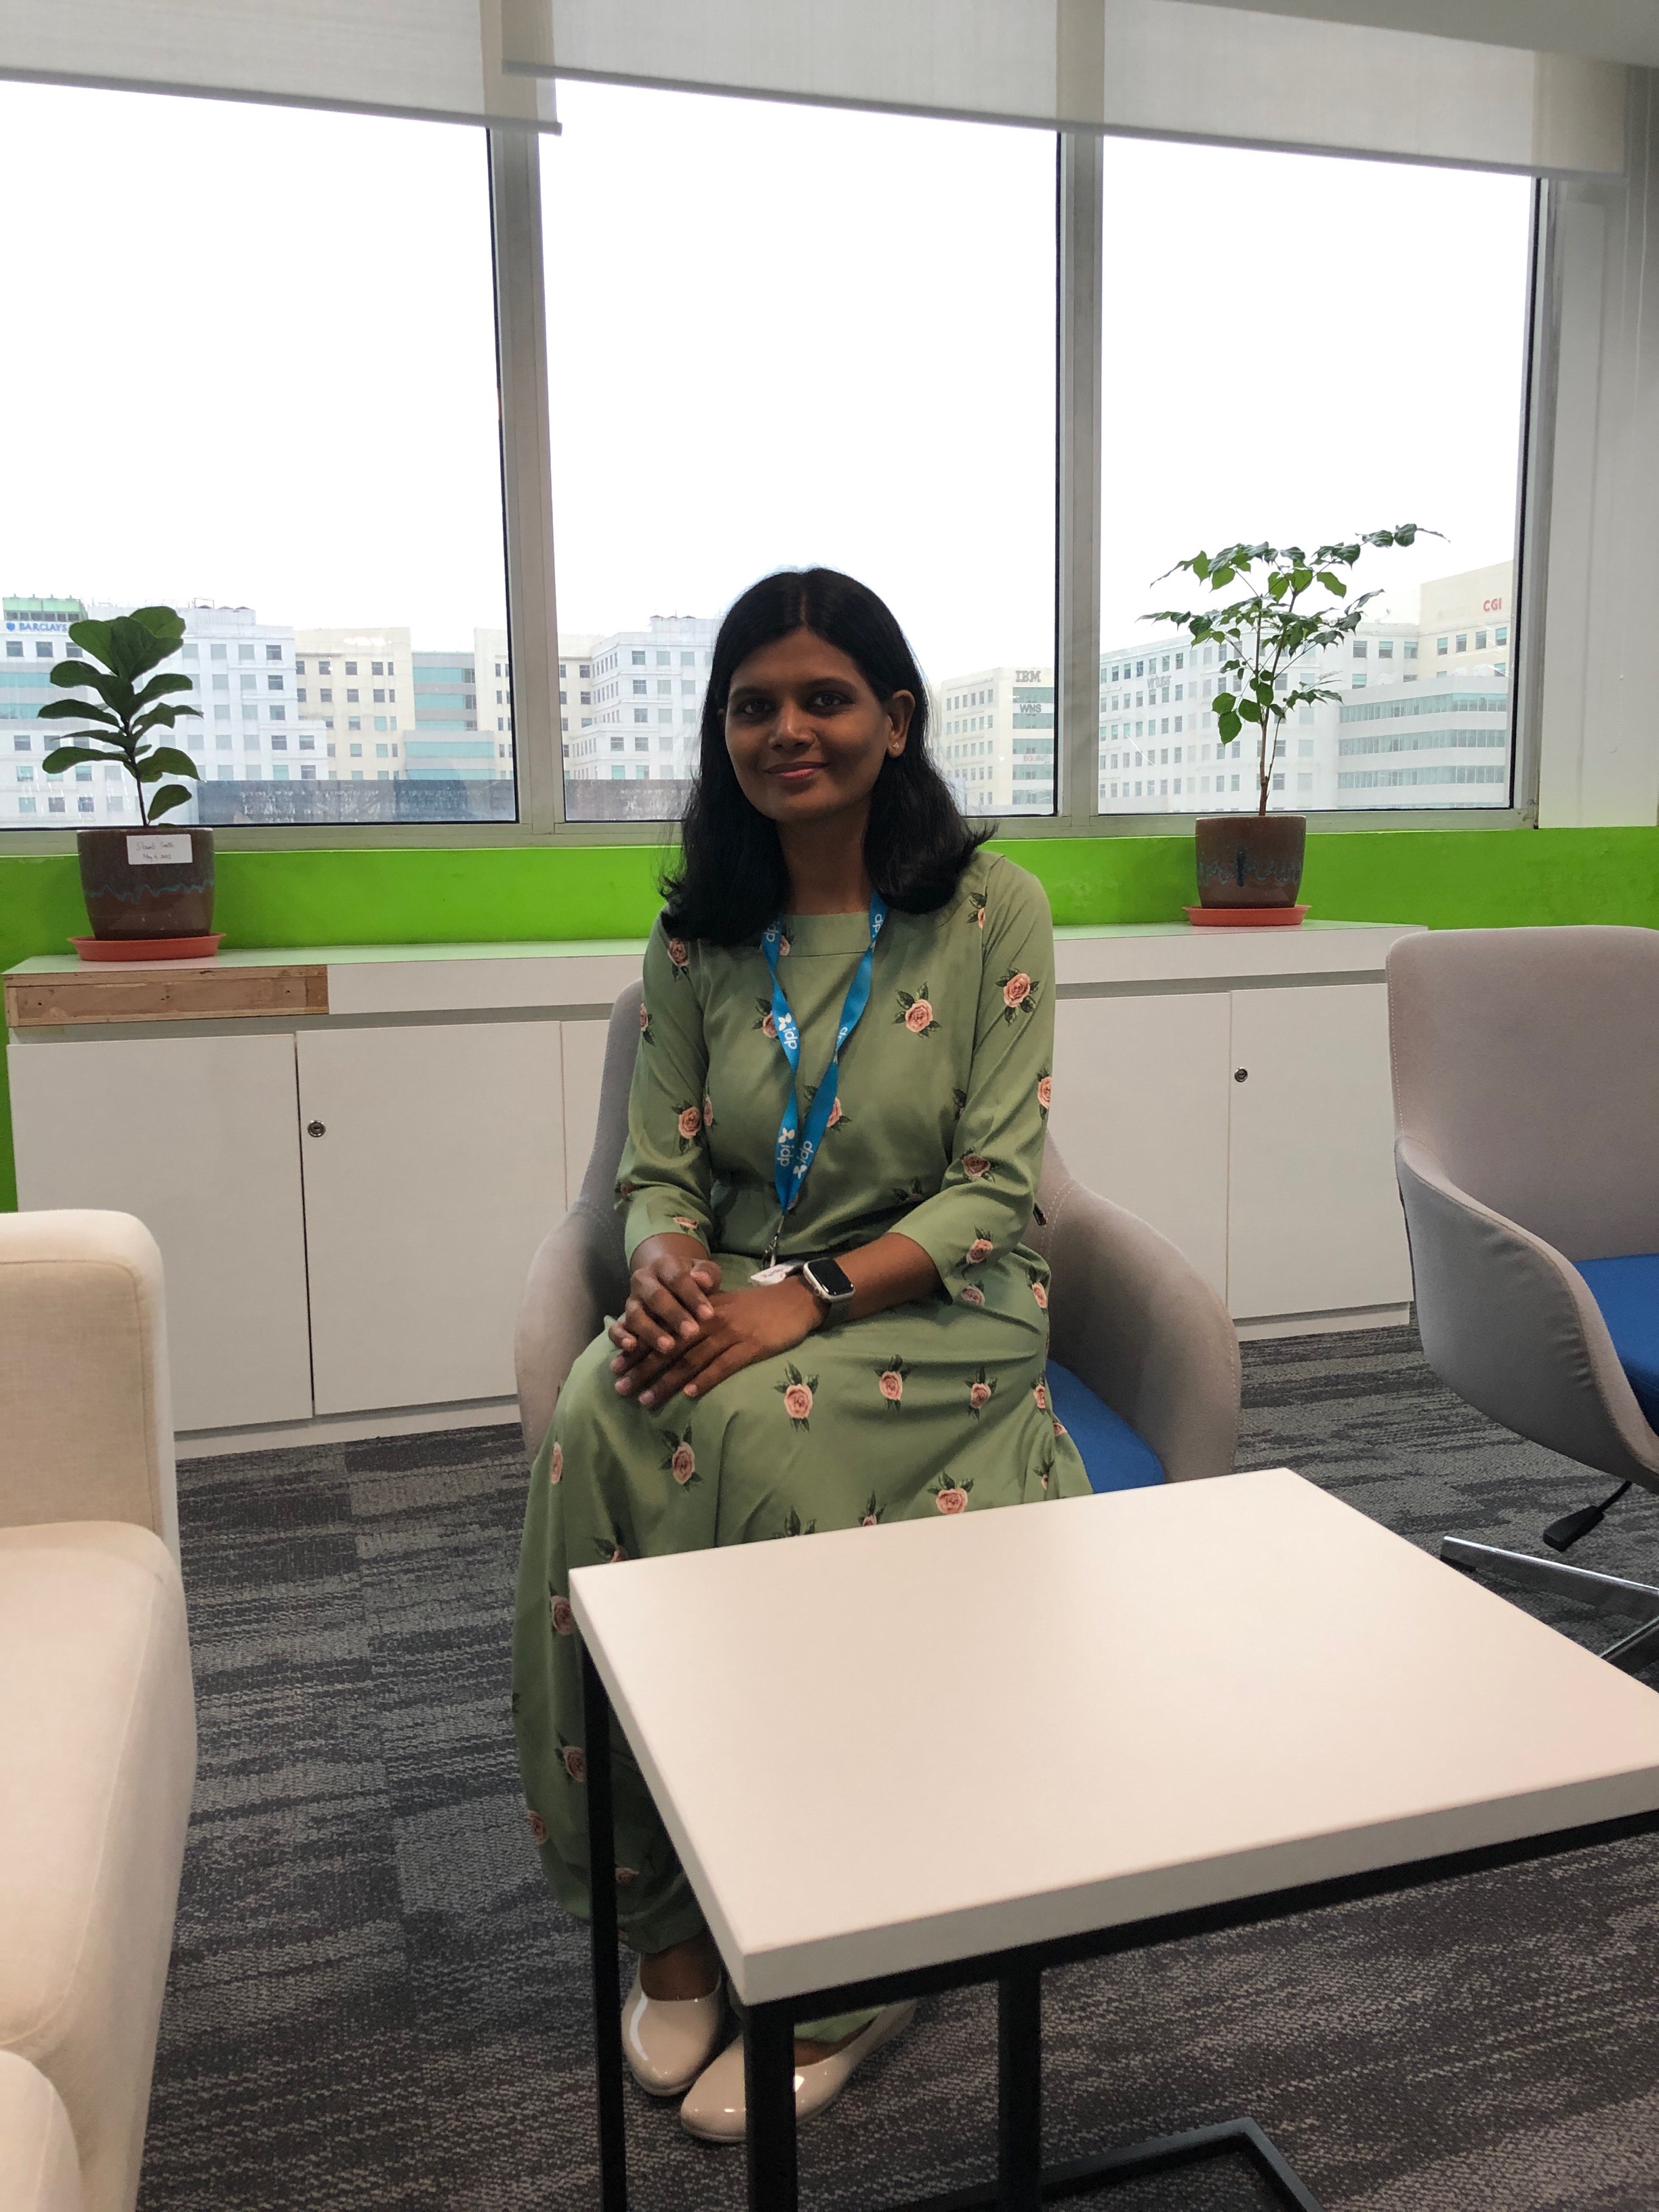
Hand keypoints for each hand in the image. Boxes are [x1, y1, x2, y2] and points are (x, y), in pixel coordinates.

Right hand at [609, 1236, 721, 1380]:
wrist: (671, 1285)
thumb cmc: (695, 1282)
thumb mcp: (705, 1274)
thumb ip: (707, 1275)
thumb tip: (703, 1280)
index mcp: (665, 1265)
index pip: (677, 1278)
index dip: (693, 1296)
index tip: (709, 1315)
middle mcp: (643, 1280)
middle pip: (655, 1296)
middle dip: (674, 1315)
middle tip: (691, 1333)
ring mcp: (631, 1300)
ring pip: (635, 1315)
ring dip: (651, 1332)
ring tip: (668, 1347)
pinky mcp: (621, 1320)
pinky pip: (614, 1329)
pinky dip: (620, 1338)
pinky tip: (631, 1347)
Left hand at [624, 1277, 822, 1410]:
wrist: (795, 1300)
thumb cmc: (757, 1307)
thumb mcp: (722, 1305)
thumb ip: (695, 1318)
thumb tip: (666, 1337)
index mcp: (698, 1310)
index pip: (661, 1331)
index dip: (638, 1350)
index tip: (616, 1367)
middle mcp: (709, 1320)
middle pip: (669, 1347)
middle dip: (642, 1369)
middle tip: (620, 1388)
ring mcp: (730, 1333)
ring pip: (691, 1359)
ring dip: (666, 1381)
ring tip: (646, 1399)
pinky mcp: (750, 1346)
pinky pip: (724, 1365)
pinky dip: (706, 1380)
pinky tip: (690, 1394)